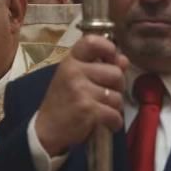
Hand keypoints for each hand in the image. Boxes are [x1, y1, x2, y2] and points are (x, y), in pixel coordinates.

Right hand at [34, 35, 128, 156]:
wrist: (46, 129)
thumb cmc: (63, 101)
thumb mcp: (75, 78)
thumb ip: (98, 66)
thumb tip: (123, 60)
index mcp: (70, 61)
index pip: (92, 42)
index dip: (109, 48)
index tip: (112, 59)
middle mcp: (74, 72)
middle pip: (116, 73)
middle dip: (117, 87)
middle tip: (106, 95)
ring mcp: (80, 90)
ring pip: (117, 96)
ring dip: (114, 107)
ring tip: (102, 110)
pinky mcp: (87, 109)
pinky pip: (115, 114)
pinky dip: (114, 122)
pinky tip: (106, 123)